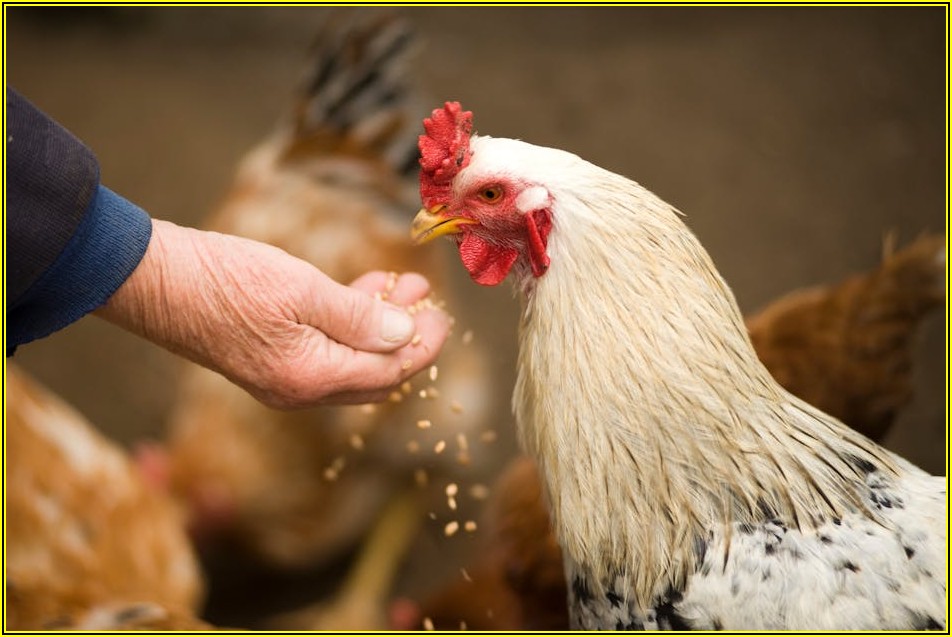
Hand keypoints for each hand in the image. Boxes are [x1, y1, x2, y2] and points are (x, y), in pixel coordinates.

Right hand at [96, 219, 450, 408]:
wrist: (152, 281)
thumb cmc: (223, 279)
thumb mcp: (301, 290)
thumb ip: (359, 317)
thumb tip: (407, 335)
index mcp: (311, 378)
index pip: (389, 373)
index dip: (422, 346)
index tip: (442, 315)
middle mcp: (299, 390)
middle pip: (375, 376)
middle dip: (407, 340)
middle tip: (427, 302)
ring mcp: (282, 379)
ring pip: (351, 362)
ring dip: (380, 327)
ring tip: (403, 285)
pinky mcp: (269, 360)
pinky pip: (325, 352)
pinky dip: (350, 325)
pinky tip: (362, 291)